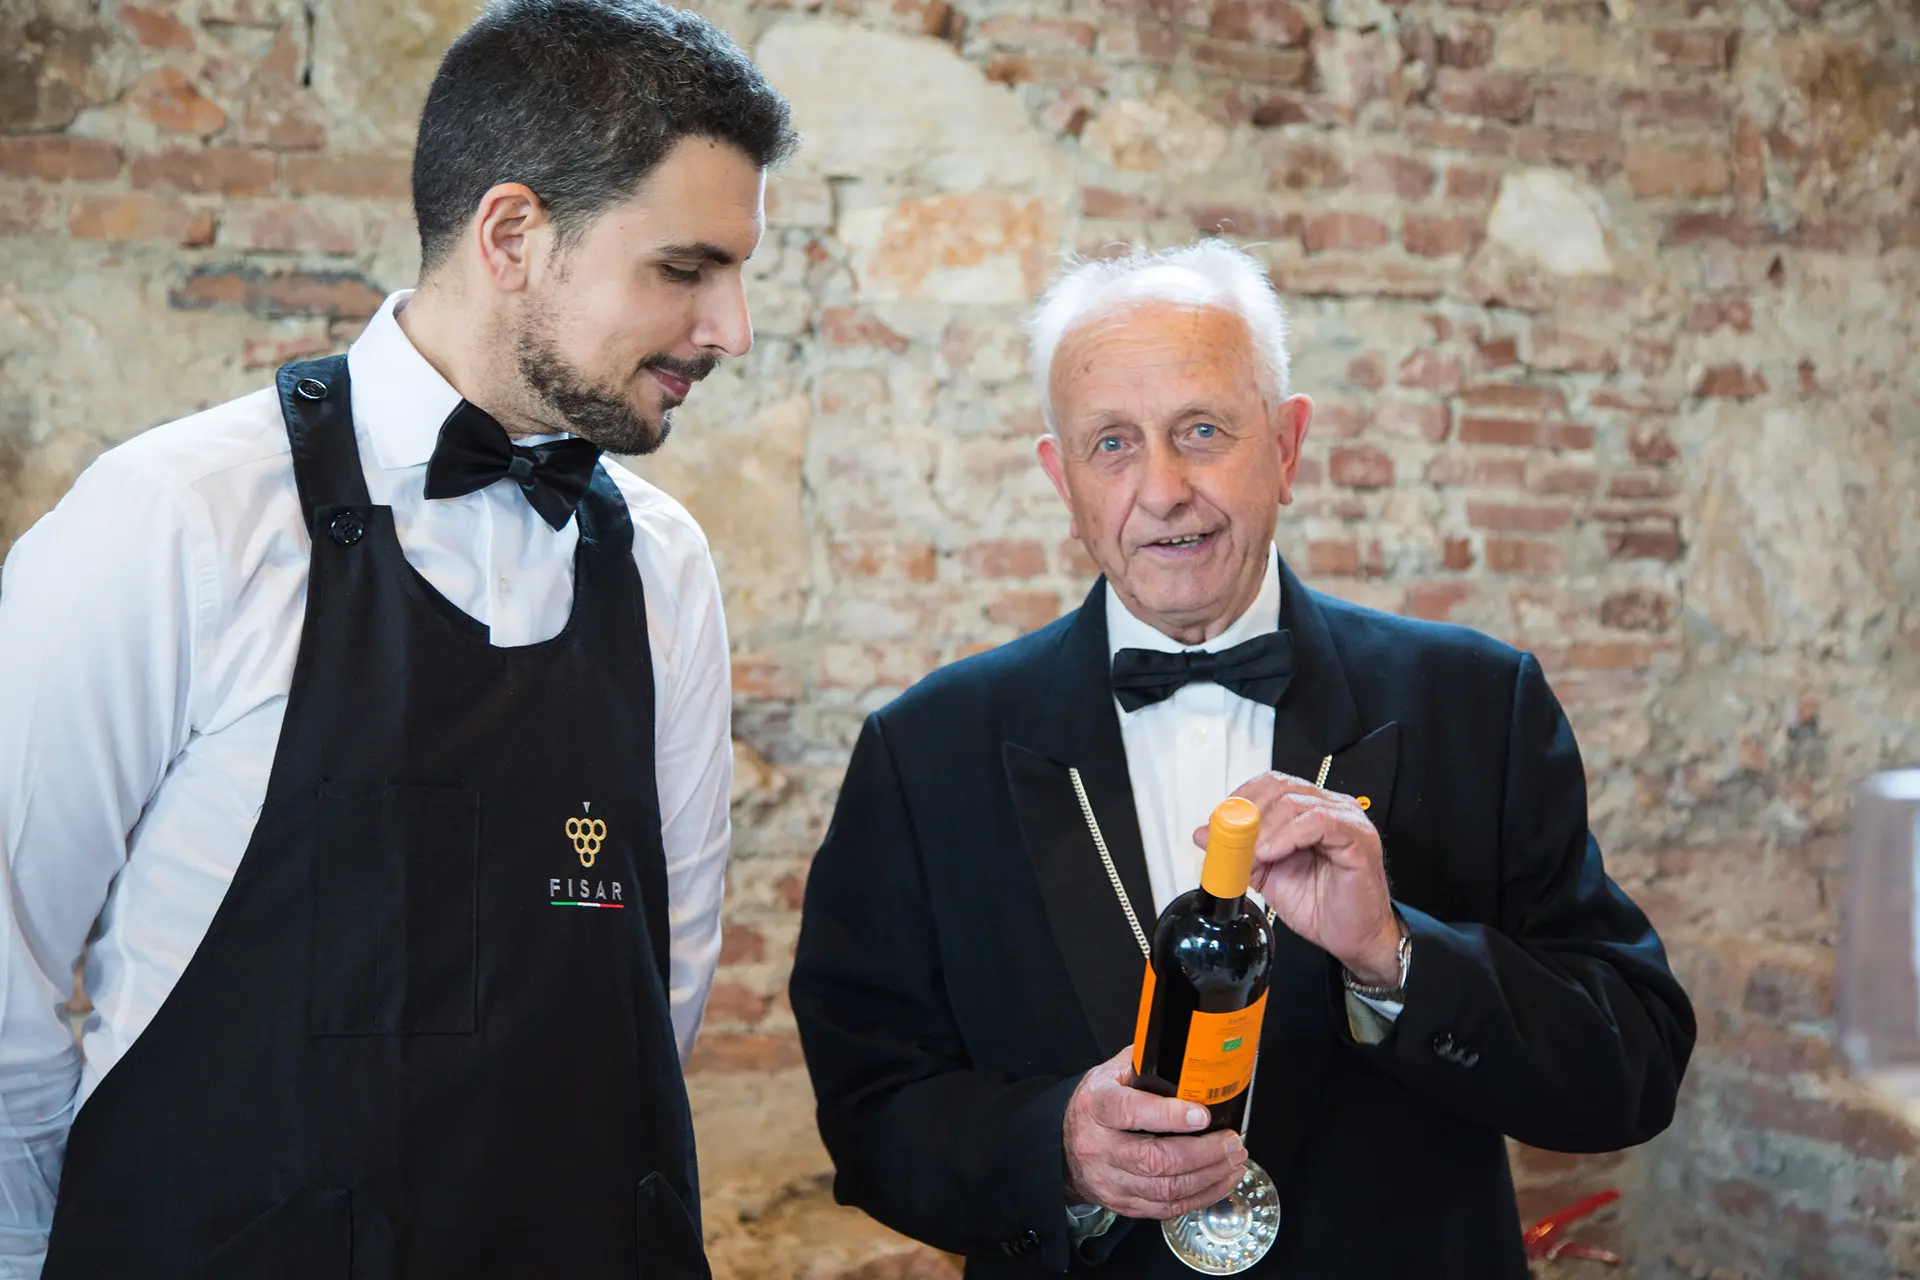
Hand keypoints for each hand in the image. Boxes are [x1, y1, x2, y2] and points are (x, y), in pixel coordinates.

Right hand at [1062, 1044, 1247, 1220]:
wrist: (1061, 1146)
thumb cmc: (1096, 1105)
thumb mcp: (1109, 1074)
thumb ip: (1142, 1063)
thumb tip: (1186, 1052)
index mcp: (1097, 1106)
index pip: (1130, 1112)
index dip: (1169, 1115)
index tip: (1202, 1114)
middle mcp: (1100, 1147)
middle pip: (1155, 1159)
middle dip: (1202, 1153)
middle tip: (1232, 1141)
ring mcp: (1111, 1180)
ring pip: (1166, 1189)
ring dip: (1209, 1177)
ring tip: (1235, 1161)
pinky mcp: (1124, 1204)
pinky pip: (1167, 1208)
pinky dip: (1201, 1197)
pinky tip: (1220, 1181)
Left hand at [1193, 772, 1399, 986]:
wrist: (1351, 938)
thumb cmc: (1320, 905)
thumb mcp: (1268, 876)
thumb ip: (1239, 852)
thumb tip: (1204, 834)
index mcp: (1310, 810)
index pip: (1270, 784)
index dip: (1241, 798)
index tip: (1220, 822)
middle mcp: (1330, 808)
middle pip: (1280, 787)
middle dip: (1248, 812)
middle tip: (1231, 837)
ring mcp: (1346, 820)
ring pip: (1295, 801)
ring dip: (1264, 827)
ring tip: (1252, 853)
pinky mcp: (1358, 838)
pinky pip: (1319, 822)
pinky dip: (1287, 835)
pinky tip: (1272, 853)